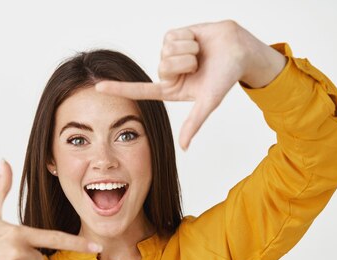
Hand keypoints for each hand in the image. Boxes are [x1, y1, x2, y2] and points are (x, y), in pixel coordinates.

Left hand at [95, 20, 286, 149]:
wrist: (239, 49)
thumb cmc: (226, 77)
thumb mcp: (208, 102)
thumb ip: (193, 124)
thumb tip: (184, 147)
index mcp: (171, 90)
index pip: (141, 90)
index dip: (119, 88)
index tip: (97, 87)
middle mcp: (168, 72)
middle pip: (161, 67)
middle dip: (184, 64)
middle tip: (199, 64)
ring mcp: (170, 53)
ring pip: (166, 51)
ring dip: (188, 51)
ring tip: (201, 53)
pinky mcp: (175, 36)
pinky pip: (172, 36)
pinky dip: (189, 38)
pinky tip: (199, 41)